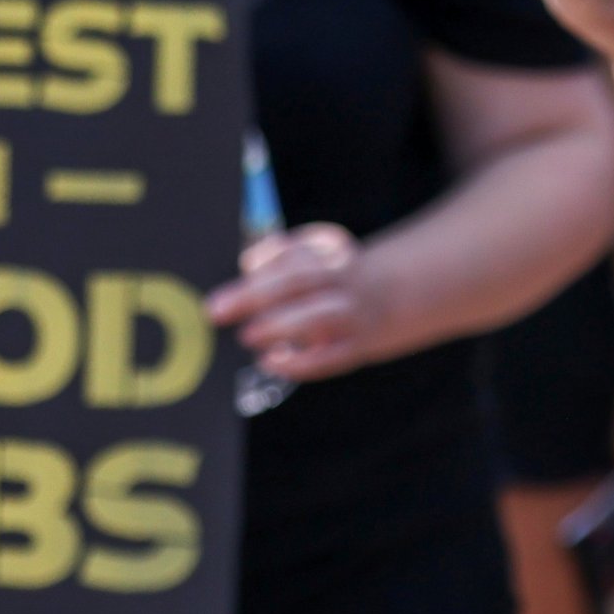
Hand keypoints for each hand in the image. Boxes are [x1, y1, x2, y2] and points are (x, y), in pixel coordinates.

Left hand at [206, 224, 386, 384]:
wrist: (397, 293)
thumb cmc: (332, 279)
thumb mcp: (315, 256)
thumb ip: (278, 263)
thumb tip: (242, 275)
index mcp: (332, 249)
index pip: (296, 252)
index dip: (266, 259)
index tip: (243, 266)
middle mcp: (345, 278)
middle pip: (300, 281)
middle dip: (255, 295)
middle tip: (216, 310)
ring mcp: (354, 312)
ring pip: (320, 315)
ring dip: (281, 325)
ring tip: (247, 336)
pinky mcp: (358, 345)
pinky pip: (332, 357)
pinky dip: (301, 363)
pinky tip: (271, 362)